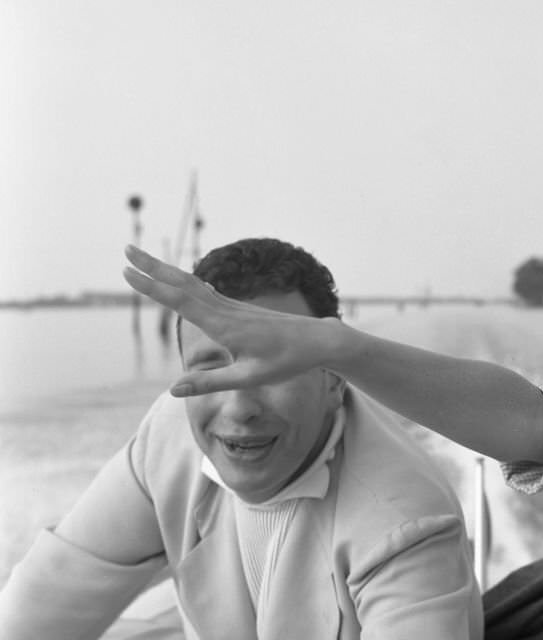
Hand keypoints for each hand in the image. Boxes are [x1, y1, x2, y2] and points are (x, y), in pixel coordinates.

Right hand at [122, 245, 337, 395]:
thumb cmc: (287, 362)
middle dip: (152, 266)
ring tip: (143, 260)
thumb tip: (173, 390)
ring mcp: (234, 307)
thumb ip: (211, 383)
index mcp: (224, 326)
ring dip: (167, 271)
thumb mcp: (249, 378)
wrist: (319, 341)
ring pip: (193, 284)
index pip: (180, 302)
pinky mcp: (240, 309)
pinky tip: (180, 279)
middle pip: (182, 283)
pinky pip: (207, 291)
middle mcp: (226, 310)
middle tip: (125, 249)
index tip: (126, 271)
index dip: (152, 287)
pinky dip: (187, 281)